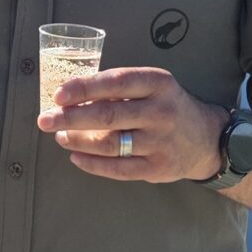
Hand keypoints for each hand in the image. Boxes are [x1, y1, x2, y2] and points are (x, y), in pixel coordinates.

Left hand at [39, 66, 227, 183]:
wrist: (207, 138)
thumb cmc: (168, 106)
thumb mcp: (154, 87)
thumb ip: (120, 89)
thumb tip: (71, 97)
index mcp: (158, 84)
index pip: (116, 82)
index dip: (84, 88)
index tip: (58, 95)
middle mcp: (161, 112)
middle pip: (107, 116)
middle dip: (70, 118)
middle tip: (44, 119)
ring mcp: (160, 142)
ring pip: (109, 144)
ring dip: (78, 141)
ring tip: (59, 136)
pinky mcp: (158, 168)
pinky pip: (117, 169)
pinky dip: (92, 164)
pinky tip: (75, 157)